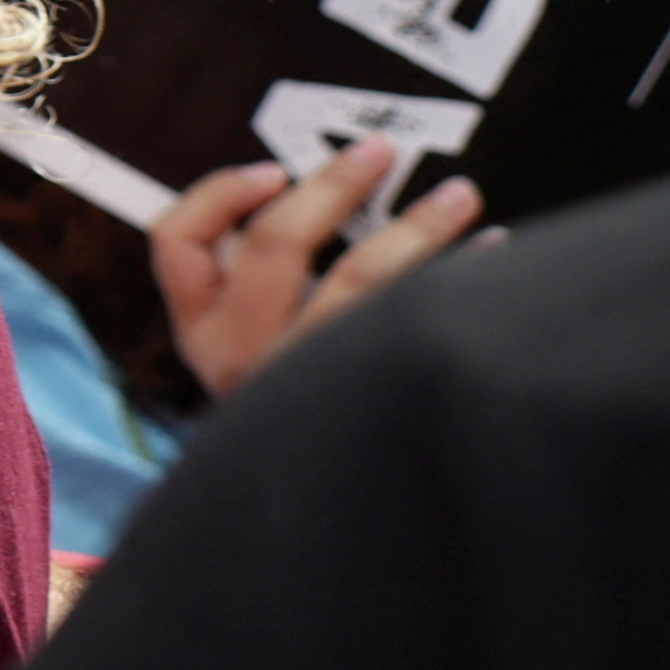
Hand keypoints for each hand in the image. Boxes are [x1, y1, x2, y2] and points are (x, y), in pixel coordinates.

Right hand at [151, 136, 488, 398]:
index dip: (222, 193)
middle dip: (334, 185)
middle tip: (381, 152)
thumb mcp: (242, 357)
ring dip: (415, 228)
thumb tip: (317, 201)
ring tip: (459, 195)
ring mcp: (301, 381)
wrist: (326, 518)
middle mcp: (240, 357)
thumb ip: (257, 292)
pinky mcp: (363, 400)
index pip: (177, 242)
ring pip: (355, 281)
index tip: (272, 170)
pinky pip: (413, 325)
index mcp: (203, 336)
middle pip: (275, 245)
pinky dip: (459, 281)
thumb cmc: (293, 419)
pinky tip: (491, 257)